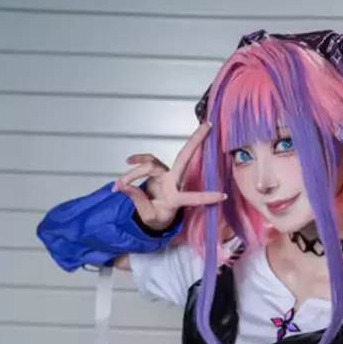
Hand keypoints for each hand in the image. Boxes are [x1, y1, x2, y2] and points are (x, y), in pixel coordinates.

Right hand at [112, 123, 226, 230]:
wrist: (152, 215)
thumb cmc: (156, 218)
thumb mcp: (147, 216)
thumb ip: (137, 200)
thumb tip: (124, 186)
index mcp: (176, 198)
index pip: (193, 197)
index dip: (206, 196)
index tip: (222, 195)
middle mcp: (174, 183)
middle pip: (185, 158)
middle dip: (196, 141)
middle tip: (209, 125)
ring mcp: (166, 174)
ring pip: (150, 165)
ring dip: (133, 174)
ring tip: (120, 186)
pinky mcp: (156, 170)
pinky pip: (147, 160)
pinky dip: (137, 160)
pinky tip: (129, 161)